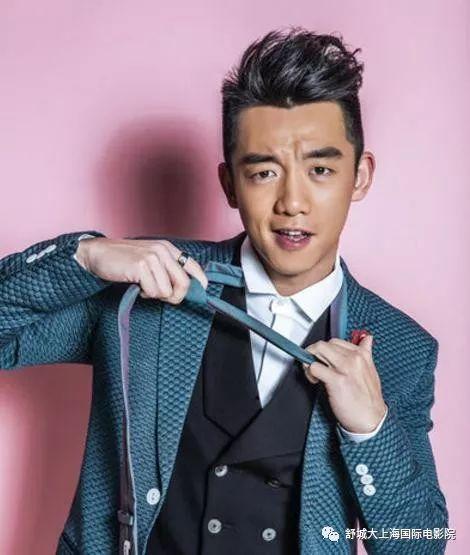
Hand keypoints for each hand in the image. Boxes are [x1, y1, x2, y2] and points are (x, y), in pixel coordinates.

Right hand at [75, 237, 207, 303]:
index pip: (193, 265)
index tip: (202, 291)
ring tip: (144, 286)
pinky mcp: (141, 266)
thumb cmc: (124, 260)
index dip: (200, 281)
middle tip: (161, 296)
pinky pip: (154, 291)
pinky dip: (145, 294)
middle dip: (175, 296)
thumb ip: (167, 269)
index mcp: (168, 248)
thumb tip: (185, 289)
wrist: (98, 254)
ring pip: (168, 291)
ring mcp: (152, 257)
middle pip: (184, 283)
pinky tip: (137, 286)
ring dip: (156, 295)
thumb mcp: (150, 259)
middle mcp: (163, 251)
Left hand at [302, 333, 386, 433]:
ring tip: (313, 373)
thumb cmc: (368, 400)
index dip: (325, 350)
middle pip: (324, 344)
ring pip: (317, 351)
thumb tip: (367, 339)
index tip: (322, 358)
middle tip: (313, 364)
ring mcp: (345, 368)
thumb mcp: (371, 371)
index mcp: (362, 355)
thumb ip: (366, 353)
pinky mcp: (337, 380)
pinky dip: (310, 373)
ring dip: (309, 361)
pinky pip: (314, 367)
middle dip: (314, 353)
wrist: (371, 420)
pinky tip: (315, 381)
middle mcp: (354, 358)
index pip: (335, 341)